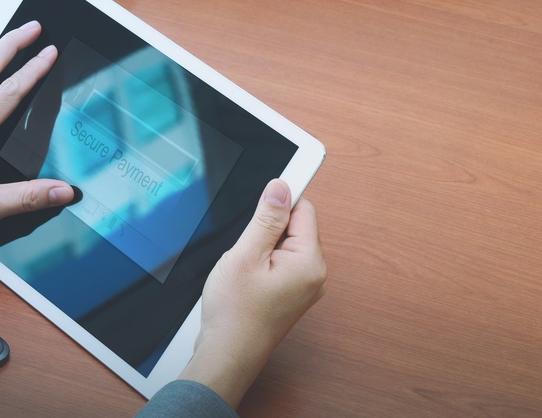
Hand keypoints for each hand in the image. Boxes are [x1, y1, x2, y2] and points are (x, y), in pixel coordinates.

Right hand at [179, 179, 326, 408]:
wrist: (227, 355)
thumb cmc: (235, 314)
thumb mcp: (246, 255)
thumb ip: (266, 218)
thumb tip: (281, 186)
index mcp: (309, 262)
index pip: (303, 209)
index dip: (279, 201)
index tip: (262, 197)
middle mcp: (314, 274)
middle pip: (294, 226)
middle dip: (266, 229)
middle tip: (245, 250)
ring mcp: (303, 286)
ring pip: (283, 244)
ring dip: (261, 247)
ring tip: (244, 269)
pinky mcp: (289, 293)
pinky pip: (278, 261)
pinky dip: (260, 262)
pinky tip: (245, 278)